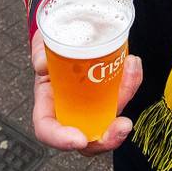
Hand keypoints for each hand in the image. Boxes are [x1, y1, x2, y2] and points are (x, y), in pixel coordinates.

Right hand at [30, 31, 142, 155]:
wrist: (69, 31)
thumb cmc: (50, 45)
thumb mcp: (39, 46)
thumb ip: (38, 53)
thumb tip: (42, 65)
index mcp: (48, 103)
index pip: (49, 130)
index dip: (61, 139)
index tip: (78, 139)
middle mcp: (72, 108)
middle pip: (89, 136)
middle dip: (108, 138)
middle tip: (123, 126)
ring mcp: (93, 101)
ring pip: (111, 113)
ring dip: (125, 96)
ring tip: (131, 70)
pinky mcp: (109, 90)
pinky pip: (121, 92)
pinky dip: (130, 80)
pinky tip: (133, 63)